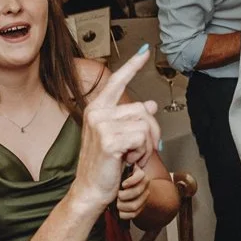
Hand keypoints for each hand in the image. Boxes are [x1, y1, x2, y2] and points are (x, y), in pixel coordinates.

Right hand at [70, 49, 162, 208]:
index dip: (133, 65)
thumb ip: (132, 119)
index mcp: (97, 109)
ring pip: (145, 125)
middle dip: (150, 132)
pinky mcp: (110, 140)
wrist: (90, 190)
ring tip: (131, 156)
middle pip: (143, 109)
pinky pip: (142, 139)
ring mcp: (102, 125)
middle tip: (138, 150)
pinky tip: (128, 160)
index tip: (145, 51)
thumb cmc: (104, 166)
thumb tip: (151, 105)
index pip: (117, 81)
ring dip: (146, 145)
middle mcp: (97, 113)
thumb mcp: (119, 137)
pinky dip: (142, 153)